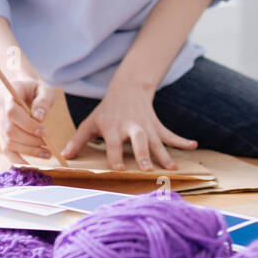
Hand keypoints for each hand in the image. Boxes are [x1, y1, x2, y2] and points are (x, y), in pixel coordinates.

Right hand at [0, 75, 55, 163]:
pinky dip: (17, 160)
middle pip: (9, 130)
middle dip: (30, 140)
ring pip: (8, 142)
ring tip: (47, 153)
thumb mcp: (44, 88)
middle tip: (48, 143)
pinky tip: (30, 165)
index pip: (11, 112)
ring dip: (28, 150)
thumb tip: (39, 117)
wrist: (23, 90)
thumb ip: (43, 100)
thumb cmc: (35, 89)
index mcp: (5, 95)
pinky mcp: (1, 134)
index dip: (27, 124)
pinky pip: (6, 150)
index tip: (44, 132)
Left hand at [63, 78, 196, 170]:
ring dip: (165, 154)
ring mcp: (147, 126)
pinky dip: (182, 141)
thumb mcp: (91, 122)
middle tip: (147, 168)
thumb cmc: (107, 110)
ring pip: (157, 141)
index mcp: (113, 127)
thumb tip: (64, 157)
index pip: (113, 143)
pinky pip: (171, 134)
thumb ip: (78, 140)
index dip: (115, 156)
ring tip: (172, 168)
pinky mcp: (157, 125)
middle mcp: (131, 127)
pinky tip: (193, 146)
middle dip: (144, 154)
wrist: (128, 89)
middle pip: (139, 141)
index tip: (119, 168)